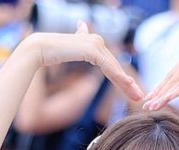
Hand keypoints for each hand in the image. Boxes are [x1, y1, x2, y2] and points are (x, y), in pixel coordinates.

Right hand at [24, 22, 143, 101]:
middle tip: (139, 97)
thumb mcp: (71, 46)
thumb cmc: (52, 52)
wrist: (40, 48)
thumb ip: (80, 39)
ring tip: (137, 97)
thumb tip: (82, 23)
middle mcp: (97, 41)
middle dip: (128, 84)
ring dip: (127, 84)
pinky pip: (108, 68)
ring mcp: (95, 44)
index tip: (132, 91)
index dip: (122, 78)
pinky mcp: (92, 50)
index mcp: (94, 42)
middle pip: (116, 67)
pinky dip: (118, 78)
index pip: (111, 64)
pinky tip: (127, 86)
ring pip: (115, 69)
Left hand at [143, 28, 178, 110]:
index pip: (171, 74)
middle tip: (146, 105)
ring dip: (164, 96)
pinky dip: (177, 92)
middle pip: (171, 78)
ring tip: (153, 106)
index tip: (150, 98)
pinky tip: (167, 99)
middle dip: (158, 93)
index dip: (160, 87)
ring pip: (178, 82)